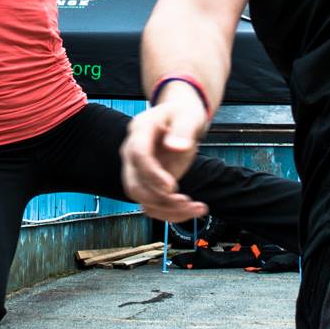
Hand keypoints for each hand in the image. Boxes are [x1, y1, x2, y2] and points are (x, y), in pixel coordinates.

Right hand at [120, 90, 209, 221]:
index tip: (171, 187)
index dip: (152, 174)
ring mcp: (137, 170)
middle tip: (186, 200)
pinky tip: (193, 210)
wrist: (179, 120)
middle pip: (134, 184)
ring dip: (168, 210)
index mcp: (140, 130)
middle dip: (160, 198)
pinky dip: (171, 213)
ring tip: (197, 207)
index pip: (138, 155)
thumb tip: (176, 147)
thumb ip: (182, 130)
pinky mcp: (148, 183)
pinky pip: (152, 204)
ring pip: (142, 199)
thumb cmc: (182, 115)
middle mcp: (132, 153)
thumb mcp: (187, 116)